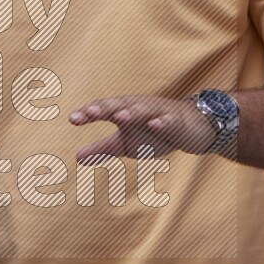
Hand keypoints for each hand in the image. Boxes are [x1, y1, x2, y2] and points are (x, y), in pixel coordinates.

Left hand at [68, 94, 217, 159]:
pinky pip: (168, 120)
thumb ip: (102, 149)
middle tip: (88, 113)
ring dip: (131, 112)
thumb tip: (76, 157)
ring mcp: (157, 112)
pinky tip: (154, 124)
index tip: (72, 119)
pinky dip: (161, 122)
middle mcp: (138, 107)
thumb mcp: (126, 144)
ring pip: (143, 110)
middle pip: (119, 105)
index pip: (103, 110)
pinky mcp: (176, 121)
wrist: (191, 128)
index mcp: (124, 111)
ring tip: (119, 117)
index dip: (88, 113)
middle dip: (104, 108)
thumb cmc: (153, 133)